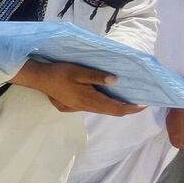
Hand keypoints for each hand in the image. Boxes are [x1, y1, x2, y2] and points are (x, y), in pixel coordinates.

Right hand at [11, 60, 144, 116]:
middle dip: (127, 109)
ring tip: (126, 100)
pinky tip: (105, 98)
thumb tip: (116, 81)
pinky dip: (105, 105)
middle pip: (111, 112)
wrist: (39, 78)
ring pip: (102, 110)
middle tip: (139, 102)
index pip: (116, 108)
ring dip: (116, 107)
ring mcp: (78, 107)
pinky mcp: (73, 106)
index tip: (144, 105)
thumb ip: (97, 76)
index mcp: (89, 100)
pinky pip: (94, 108)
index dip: (131, 108)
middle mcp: (86, 107)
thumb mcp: (79, 71)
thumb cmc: (59, 73)